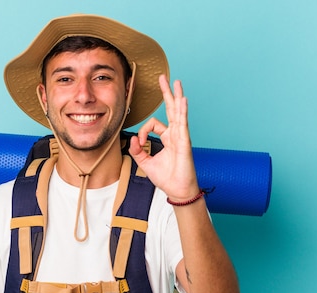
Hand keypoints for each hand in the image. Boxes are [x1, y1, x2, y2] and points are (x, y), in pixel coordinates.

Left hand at [129, 74, 198, 200]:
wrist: (177, 190)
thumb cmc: (166, 177)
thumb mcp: (146, 162)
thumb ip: (137, 150)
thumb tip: (132, 138)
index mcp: (168, 138)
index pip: (153, 124)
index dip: (142, 131)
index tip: (138, 142)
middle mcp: (175, 134)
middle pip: (171, 108)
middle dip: (167, 93)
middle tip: (163, 78)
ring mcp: (181, 136)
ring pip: (178, 111)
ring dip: (177, 96)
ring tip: (176, 82)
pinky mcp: (184, 141)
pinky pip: (183, 122)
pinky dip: (182, 110)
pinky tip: (182, 99)